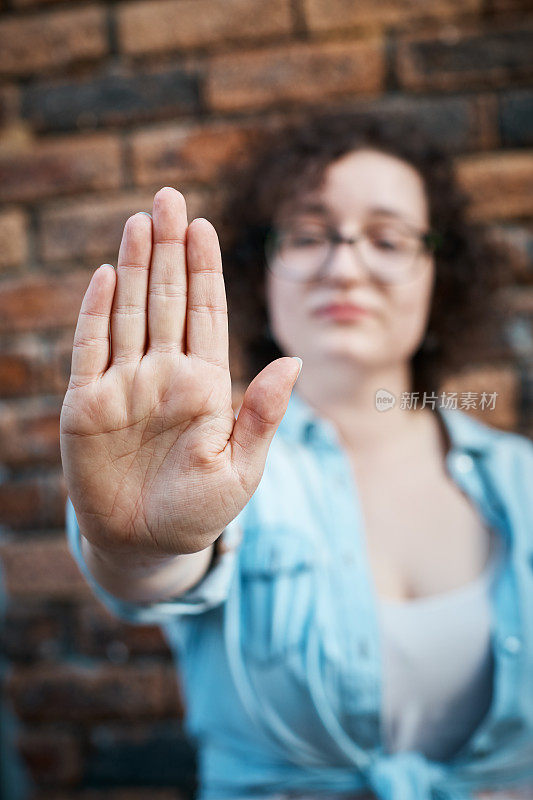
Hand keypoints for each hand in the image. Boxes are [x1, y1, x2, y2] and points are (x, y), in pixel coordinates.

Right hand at [60, 187, 301, 559]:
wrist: (147, 545)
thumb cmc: (199, 511)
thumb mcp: (240, 467)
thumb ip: (261, 413)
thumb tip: (294, 359)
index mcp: (204, 383)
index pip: (205, 313)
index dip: (204, 269)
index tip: (204, 225)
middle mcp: (164, 374)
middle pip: (167, 299)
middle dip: (169, 248)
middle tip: (168, 196)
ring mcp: (125, 385)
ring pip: (130, 312)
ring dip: (136, 267)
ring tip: (142, 220)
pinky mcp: (88, 405)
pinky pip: (92, 350)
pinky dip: (98, 313)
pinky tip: (109, 276)